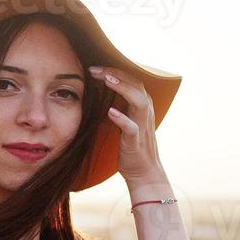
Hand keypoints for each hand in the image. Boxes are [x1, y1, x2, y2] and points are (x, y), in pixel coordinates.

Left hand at [89, 64, 165, 183]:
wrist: (143, 171)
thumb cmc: (132, 144)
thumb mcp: (126, 119)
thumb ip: (119, 104)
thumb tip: (100, 89)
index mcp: (142, 105)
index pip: (132, 80)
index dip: (114, 71)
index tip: (94, 67)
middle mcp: (145, 112)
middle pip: (136, 85)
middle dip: (116, 74)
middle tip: (95, 69)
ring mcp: (142, 126)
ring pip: (139, 101)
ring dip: (123, 89)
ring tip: (107, 80)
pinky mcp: (136, 142)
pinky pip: (132, 128)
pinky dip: (122, 119)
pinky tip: (110, 111)